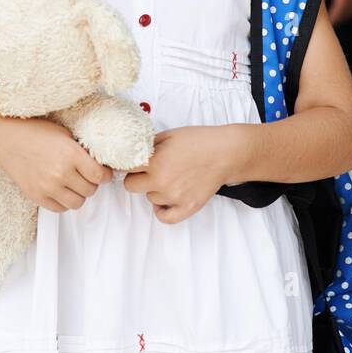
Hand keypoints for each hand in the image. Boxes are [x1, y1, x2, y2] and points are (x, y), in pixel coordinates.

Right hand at [0, 115, 113, 213]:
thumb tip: (100, 164)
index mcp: (71, 154)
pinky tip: (60, 189)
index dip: (106, 175)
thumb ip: (82, 150)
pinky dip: (64, 201)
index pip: (100, 176)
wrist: (7, 142)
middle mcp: (61, 173)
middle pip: (91, 190)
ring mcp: (48, 187)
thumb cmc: (36, 133)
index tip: (104, 173)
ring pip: (77, 203)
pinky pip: (60, 209)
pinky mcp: (37, 197)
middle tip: (86, 175)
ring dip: (79, 194)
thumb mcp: (65, 134)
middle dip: (92, 183)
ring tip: (73, 184)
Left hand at [122, 125, 242, 224]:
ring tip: (170, 177)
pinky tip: (165, 201)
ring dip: (155, 190)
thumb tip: (132, 151)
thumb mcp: (168, 135)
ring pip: (150, 198)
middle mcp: (161, 181)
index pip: (125, 168)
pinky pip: (165, 217)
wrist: (226, 152)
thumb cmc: (199, 141)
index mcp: (155, 161)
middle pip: (131, 186)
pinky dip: (162, 211)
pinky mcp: (187, 207)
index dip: (128, 163)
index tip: (132, 163)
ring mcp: (174, 197)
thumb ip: (147, 145)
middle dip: (137, 177)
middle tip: (149, 170)